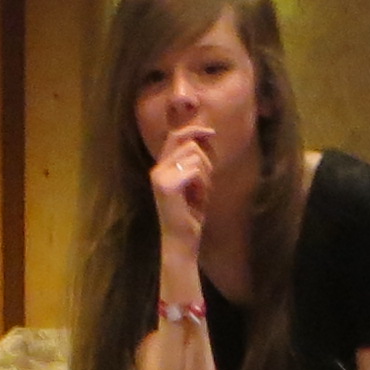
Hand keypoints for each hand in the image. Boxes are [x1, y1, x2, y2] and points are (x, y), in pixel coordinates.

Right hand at [148, 125, 213, 251]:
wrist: (182, 240)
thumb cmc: (190, 213)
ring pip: (195, 158)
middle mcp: (157, 169)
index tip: (212, 133)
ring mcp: (160, 177)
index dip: (194, 130)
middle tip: (205, 184)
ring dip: (205, 176)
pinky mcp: (167, 186)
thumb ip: (196, 161)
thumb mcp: (195, 182)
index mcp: (161, 167)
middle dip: (206, 162)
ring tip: (199, 193)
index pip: (176, 136)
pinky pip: (195, 171)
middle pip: (190, 146)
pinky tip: (197, 199)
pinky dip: (203, 185)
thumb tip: (205, 136)